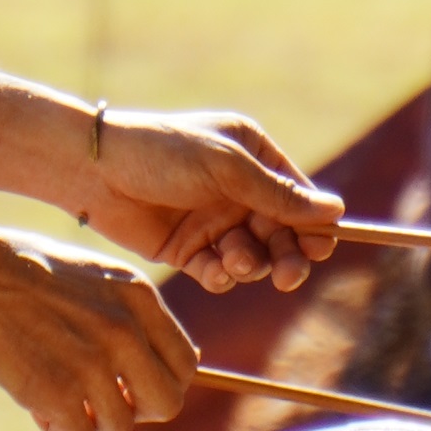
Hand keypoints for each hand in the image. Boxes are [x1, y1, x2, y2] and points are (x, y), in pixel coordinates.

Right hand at [0, 142, 200, 430]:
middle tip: (101, 400)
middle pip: (166, 403)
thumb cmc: (24, 270)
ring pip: (119, 425)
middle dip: (137, 410)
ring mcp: (93, 365)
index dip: (161, 383)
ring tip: (56, 393)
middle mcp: (125, 332)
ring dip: (89, 418)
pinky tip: (37, 405)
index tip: (132, 385)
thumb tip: (167, 367)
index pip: (185, 365)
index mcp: (139, 298)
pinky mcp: (57, 392)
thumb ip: (134, 317)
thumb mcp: (97, 277)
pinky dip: (59, 429)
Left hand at [77, 109, 342, 289]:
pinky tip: (215, 269)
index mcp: (254, 157)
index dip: (314, 225)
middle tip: (288, 276)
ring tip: (234, 259)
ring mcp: (214, 222)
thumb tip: (336, 211)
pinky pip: (221, 273)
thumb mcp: (227, 169)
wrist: (95, 172)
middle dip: (289, 256)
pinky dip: (223, 276)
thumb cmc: (162, 154)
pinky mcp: (189, 250)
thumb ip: (280, 195)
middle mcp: (239, 191)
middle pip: (283, 234)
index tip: (318, 246)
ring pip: (255, 257)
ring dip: (252, 264)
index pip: (299, 196)